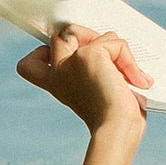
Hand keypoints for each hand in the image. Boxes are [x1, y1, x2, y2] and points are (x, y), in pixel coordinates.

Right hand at [16, 25, 151, 139]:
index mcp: (57, 85)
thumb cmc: (115, 117)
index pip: (29, 65)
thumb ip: (97, 68)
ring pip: (97, 36)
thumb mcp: (100, 90)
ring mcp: (70, 62)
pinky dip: (130, 61)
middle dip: (89, 37)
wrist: (117, 128)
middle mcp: (58, 73)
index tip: (78, 65)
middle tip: (110, 58)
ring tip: (126, 77)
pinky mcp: (88, 55)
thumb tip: (111, 42)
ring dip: (118, 53)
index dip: (44, 53)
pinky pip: (116, 44)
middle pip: (62, 36)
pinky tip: (136, 80)